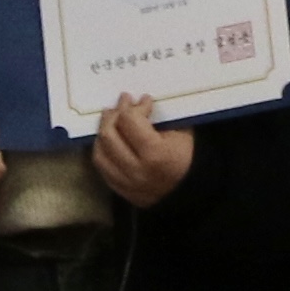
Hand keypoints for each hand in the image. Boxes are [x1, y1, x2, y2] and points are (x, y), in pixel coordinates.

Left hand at [90, 93, 197, 208]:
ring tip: (110, 119)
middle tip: (120, 104)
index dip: (134, 106)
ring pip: (100, 153)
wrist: (189, 190)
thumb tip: (138, 101)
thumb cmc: (187, 157)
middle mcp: (137, 171)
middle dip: (113, 115)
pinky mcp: (121, 191)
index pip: (130, 121)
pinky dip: (102, 150)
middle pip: (109, 135)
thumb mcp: (182, 132)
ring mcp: (126, 184)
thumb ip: (159, 116)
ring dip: (102, 132)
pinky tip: (107, 139)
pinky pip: (101, 168)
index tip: (142, 99)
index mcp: (156, 154)